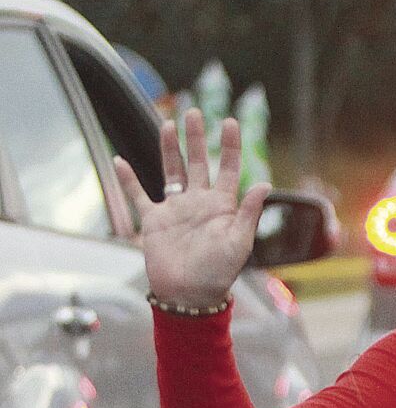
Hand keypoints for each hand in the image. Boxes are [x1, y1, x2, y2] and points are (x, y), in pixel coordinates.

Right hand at [113, 108, 270, 305]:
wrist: (188, 296)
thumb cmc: (218, 273)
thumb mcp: (239, 242)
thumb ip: (249, 212)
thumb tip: (264, 183)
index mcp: (222, 206)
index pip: (228, 168)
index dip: (230, 145)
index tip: (231, 122)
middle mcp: (199, 203)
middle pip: (199, 162)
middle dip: (197, 137)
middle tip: (195, 112)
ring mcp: (176, 210)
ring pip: (172, 170)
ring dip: (169, 148)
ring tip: (169, 123)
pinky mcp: (154, 221)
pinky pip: (138, 195)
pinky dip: (128, 179)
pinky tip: (119, 160)